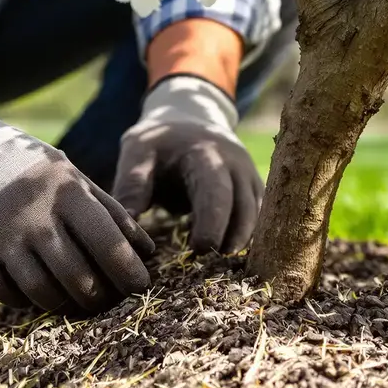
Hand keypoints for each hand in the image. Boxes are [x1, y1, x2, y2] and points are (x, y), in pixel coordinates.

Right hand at [0, 88, 154, 313]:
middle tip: (107, 300)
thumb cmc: (27, 169)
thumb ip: (110, 211)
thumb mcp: (71, 176)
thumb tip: (147, 252)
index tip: (141, 286)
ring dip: (65, 305)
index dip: (129, 272)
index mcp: (65, 191)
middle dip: (99, 297)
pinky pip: (7, 295)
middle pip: (78, 278)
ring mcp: (1, 237)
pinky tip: (37, 293)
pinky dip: (27, 301)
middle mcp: (34, 216)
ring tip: (76, 301)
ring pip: (43, 293)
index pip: (107, 243)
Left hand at [113, 75, 263, 253]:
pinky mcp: (254, 189)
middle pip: (246, 205)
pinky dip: (249, 238)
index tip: (200, 248)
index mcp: (206, 153)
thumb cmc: (159, 141)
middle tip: (213, 263)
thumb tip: (127, 226)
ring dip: (243, 241)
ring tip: (222, 267)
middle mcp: (236, 164)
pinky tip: (231, 259)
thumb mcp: (138, 151)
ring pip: (258, 214)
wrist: (188, 119)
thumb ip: (132, 183)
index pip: (216, 189)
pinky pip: (260, 217)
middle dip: (233, 236)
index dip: (212, 221)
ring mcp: (249, 176)